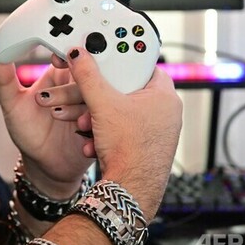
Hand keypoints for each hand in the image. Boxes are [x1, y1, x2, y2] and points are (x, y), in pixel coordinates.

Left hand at [0, 53, 95, 197]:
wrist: (43, 164)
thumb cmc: (27, 130)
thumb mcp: (12, 104)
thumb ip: (5, 79)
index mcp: (59, 75)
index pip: (70, 56)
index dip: (68, 56)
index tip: (58, 62)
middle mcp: (78, 89)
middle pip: (85, 76)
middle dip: (68, 89)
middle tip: (47, 102)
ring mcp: (91, 107)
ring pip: (95, 97)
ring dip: (77, 107)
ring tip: (57, 117)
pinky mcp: (101, 125)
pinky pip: (104, 120)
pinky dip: (91, 127)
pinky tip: (77, 134)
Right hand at [35, 47, 182, 217]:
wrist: (130, 189)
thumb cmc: (130, 149)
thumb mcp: (102, 104)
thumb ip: (88, 75)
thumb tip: (79, 55)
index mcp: (164, 95)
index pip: (144, 64)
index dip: (122, 60)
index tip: (106, 55)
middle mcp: (165, 111)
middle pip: (128, 89)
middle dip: (102, 94)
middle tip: (90, 92)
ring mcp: (157, 130)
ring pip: (121, 111)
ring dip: (99, 115)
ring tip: (87, 122)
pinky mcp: (146, 145)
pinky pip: (122, 129)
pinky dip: (105, 131)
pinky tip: (92, 139)